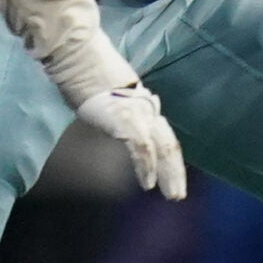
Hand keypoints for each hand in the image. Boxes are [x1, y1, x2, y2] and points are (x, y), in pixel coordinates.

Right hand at [74, 82, 186, 200]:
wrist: (84, 66)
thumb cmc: (93, 87)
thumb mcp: (113, 108)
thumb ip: (124, 122)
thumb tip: (123, 135)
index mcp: (147, 112)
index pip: (167, 140)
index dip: (172, 162)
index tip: (174, 181)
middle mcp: (149, 114)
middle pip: (170, 146)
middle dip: (176, 173)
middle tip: (178, 196)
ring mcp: (140, 117)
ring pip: (163, 150)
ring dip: (168, 174)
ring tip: (171, 194)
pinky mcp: (127, 120)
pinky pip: (143, 148)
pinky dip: (147, 167)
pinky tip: (148, 184)